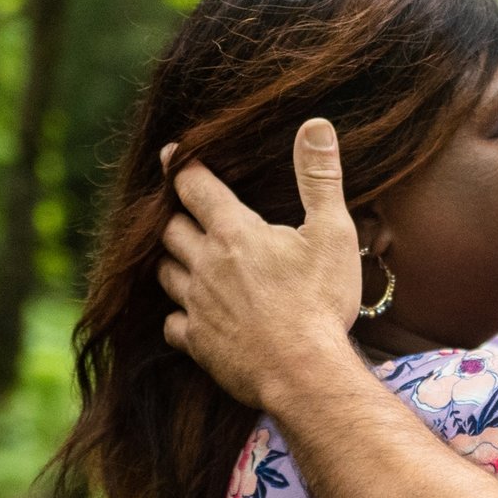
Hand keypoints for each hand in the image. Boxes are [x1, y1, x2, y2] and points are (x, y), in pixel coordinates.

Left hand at [158, 118, 363, 409]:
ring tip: (181, 255)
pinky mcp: (198, 342)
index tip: (170, 154)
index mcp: (234, 233)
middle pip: (170, 229)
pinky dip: (177, 315)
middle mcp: (205, 265)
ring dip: (171, 260)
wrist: (303, 372)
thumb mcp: (332, 232)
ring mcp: (198, 306)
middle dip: (173, 215)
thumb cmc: (322, 301)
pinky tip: (188, 315)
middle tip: (180, 208)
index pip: (196, 188)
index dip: (181, 167)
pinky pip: (172, 323)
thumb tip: (315, 125)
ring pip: (166, 273)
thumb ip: (320, 178)